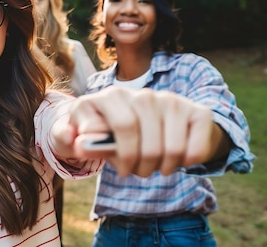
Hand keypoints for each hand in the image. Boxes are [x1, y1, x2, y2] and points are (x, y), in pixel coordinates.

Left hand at [52, 86, 215, 176]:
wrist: (139, 129)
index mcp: (109, 96)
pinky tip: (176, 159)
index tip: (121, 171)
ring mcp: (170, 100)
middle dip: (143, 168)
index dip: (124, 156)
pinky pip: (195, 148)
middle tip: (139, 172)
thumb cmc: (104, 135)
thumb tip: (77, 141)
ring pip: (172, 148)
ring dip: (164, 168)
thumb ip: (70, 138)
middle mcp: (141, 93)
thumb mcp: (80, 137)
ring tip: (154, 167)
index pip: (124, 126)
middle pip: (149, 144)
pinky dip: (186, 162)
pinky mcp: (196, 111)